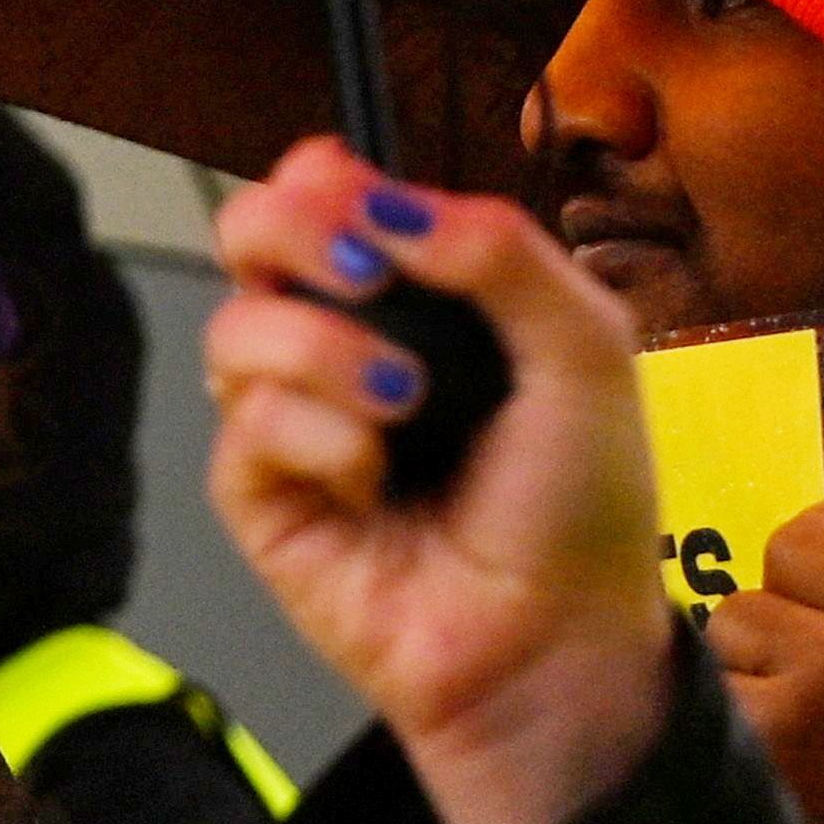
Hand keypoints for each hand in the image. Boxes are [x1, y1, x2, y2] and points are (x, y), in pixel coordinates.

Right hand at [203, 141, 667, 823]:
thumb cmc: (578, 510)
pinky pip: (246, 425)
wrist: (554, 642)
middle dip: (291, 231)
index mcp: (417, 295)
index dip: (328, 181)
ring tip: (405, 405)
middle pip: (248, 231)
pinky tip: (372, 481)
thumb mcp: (586, 352)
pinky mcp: (256, 494)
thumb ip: (501, 253)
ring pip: (237, 326)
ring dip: (324, 352)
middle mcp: (340, 341)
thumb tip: (389, 201)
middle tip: (359, 272)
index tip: (373, 212)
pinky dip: (319, 440)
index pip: (326, 189)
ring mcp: (291, 415)